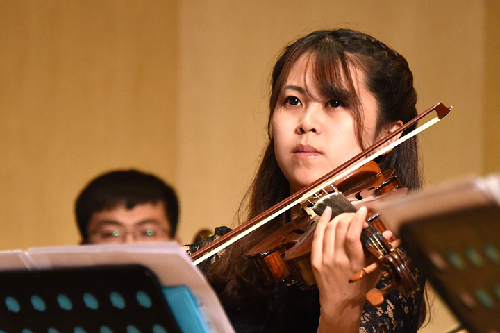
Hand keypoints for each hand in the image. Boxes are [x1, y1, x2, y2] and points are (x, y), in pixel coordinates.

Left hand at [311, 206, 380, 332]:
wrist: (340, 306)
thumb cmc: (360, 289)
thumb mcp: (375, 272)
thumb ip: (380, 252)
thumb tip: (389, 234)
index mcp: (354, 263)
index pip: (352, 234)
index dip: (357, 219)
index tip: (363, 210)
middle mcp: (337, 259)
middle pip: (339, 228)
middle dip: (348, 216)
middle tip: (355, 215)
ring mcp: (324, 260)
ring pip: (328, 230)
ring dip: (337, 218)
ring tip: (345, 215)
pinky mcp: (315, 261)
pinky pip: (317, 237)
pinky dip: (321, 222)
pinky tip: (327, 213)